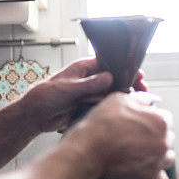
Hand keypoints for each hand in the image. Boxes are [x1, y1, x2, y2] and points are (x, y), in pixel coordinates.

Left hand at [20, 58, 147, 132]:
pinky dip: (116, 105)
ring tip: (139, 101)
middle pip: (115, 76)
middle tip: (143, 89)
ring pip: (113, 90)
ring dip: (125, 95)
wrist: (35, 115)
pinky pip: (106, 103)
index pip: (110, 63)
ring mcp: (90, 90)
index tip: (138, 75)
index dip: (125, 68)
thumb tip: (108, 78)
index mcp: (85, 67)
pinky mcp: (89, 103)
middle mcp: (90, 77)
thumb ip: (89, 84)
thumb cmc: (46, 96)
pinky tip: (126, 109)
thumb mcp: (68, 89)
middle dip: (130, 82)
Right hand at [70, 92, 174, 178]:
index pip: (166, 118)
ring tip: (141, 153)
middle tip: (137, 137)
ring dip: (158, 155)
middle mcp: (164, 142)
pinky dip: (156, 177)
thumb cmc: (102, 123)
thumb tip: (148, 102)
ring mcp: (158, 161)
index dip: (152, 119)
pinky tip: (145, 170)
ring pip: (168, 157)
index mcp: (161, 122)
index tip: (141, 122)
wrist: (88, 149)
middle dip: (155, 136)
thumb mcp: (121, 99)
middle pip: (167, 137)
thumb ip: (140, 100)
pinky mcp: (149, 178)